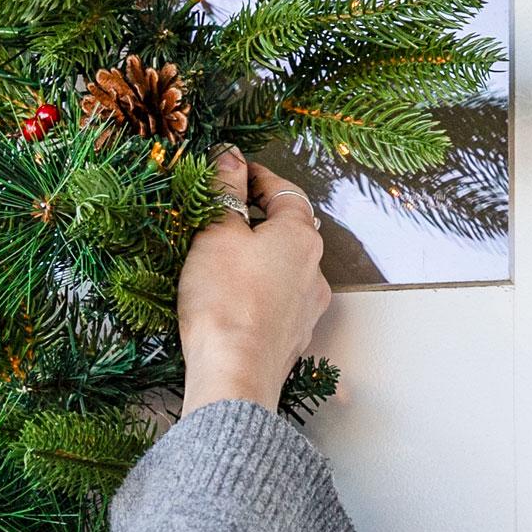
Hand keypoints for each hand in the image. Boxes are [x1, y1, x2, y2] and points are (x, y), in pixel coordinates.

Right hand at [176, 149, 330, 414]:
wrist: (235, 374)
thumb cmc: (224, 300)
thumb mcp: (216, 233)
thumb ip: (224, 190)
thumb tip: (230, 156)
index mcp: (300, 236)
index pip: (285, 191)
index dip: (257, 177)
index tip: (233, 170)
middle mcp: (315, 269)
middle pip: (290, 230)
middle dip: (260, 218)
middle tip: (225, 213)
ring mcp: (309, 307)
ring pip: (287, 268)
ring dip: (262, 257)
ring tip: (225, 259)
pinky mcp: (295, 337)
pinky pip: (280, 301)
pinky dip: (261, 290)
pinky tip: (235, 298)